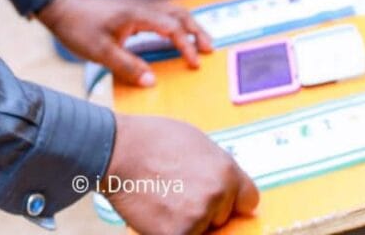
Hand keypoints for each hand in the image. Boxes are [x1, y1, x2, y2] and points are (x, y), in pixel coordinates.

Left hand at [36, 0, 211, 85]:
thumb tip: (153, 82)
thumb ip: (127, 66)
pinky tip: (175, 38)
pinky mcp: (131, 13)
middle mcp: (140, 8)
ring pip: (171, 12)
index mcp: (136, 14)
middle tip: (210, 50)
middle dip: (196, 30)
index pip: (171, 27)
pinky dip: (175, 25)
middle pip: (178, 13)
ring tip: (200, 44)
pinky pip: (161, 15)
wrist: (61, 9)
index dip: (186, 46)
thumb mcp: (100, 52)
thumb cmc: (79, 28)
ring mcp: (136, 8)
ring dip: (188, 26)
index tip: (195, 64)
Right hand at [102, 114, 258, 234]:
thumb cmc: (150, 139)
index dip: (234, 200)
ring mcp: (198, 217)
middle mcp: (217, 195)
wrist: (115, 149)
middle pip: (224, 216)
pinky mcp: (178, 234)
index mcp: (226, 171)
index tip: (223, 200)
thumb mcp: (194, 140)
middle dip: (207, 208)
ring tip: (164, 197)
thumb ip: (216, 166)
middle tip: (179, 190)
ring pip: (203, 229)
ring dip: (188, 220)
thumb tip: (230, 187)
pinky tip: (156, 210)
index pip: (249, 200)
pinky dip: (170, 229)